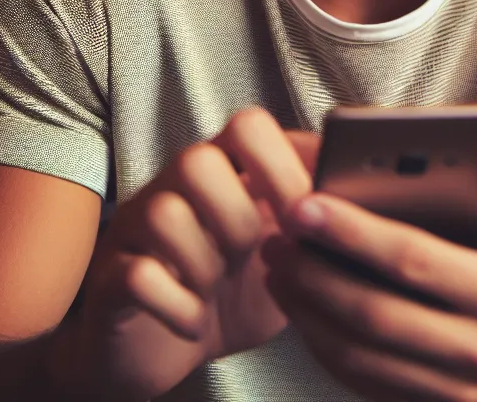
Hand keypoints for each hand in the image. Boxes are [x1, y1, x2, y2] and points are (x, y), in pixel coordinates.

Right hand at [53, 108, 317, 400]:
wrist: (164, 350)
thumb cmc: (234, 294)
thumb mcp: (289, 257)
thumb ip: (320, 226)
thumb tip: (368, 208)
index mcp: (224, 171)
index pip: (248, 125)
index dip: (284, 167)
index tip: (307, 217)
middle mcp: (173, 187)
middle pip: (197, 161)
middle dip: (239, 218)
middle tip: (253, 259)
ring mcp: (135, 229)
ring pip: (164, 214)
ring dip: (204, 264)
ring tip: (217, 291)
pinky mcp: (109, 278)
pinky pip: (139, 276)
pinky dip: (178, 307)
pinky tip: (195, 321)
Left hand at [262, 156, 476, 401]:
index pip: (417, 262)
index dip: (355, 234)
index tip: (309, 204)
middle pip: (376, 312)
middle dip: (317, 271)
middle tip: (281, 232)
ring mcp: (453, 388)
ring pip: (358, 353)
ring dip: (308, 307)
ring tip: (281, 262)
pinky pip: (358, 378)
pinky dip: (320, 341)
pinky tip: (299, 304)